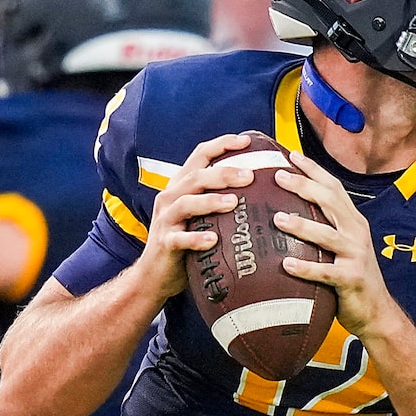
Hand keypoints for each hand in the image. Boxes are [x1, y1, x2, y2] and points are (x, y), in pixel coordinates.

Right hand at [136, 130, 270, 294]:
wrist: (155, 274)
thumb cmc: (185, 243)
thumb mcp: (200, 216)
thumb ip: (219, 199)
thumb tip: (260, 189)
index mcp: (181, 186)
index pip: (200, 155)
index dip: (222, 144)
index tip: (247, 141)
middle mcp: (171, 198)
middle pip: (197, 176)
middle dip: (223, 173)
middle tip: (250, 175)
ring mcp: (166, 219)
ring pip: (187, 203)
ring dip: (210, 201)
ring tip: (233, 203)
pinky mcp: (165, 243)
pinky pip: (180, 239)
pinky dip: (196, 238)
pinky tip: (212, 240)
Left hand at [273, 149, 391, 339]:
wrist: (377, 312)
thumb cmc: (351, 278)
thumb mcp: (342, 247)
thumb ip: (324, 228)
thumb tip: (287, 212)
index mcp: (353, 222)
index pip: (333, 187)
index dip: (313, 170)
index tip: (290, 155)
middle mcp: (356, 233)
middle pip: (330, 202)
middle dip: (304, 186)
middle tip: (278, 176)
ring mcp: (356, 256)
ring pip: (328, 235)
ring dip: (302, 225)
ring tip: (278, 218)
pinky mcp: (352, 279)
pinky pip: (326, 272)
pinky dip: (306, 268)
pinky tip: (286, 264)